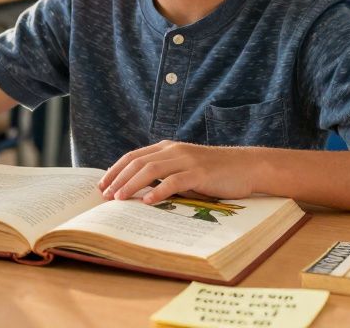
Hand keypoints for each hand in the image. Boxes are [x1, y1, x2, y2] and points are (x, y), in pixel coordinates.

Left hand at [97, 141, 255, 204]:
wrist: (246, 166)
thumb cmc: (215, 172)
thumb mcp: (186, 168)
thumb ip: (166, 174)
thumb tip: (140, 192)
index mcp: (168, 148)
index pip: (134, 156)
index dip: (116, 170)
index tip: (102, 185)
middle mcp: (174, 150)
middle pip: (138, 162)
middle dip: (118, 179)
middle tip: (105, 196)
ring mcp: (187, 160)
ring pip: (151, 170)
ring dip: (132, 185)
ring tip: (119, 199)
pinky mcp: (199, 173)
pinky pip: (174, 181)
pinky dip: (159, 191)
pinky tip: (148, 202)